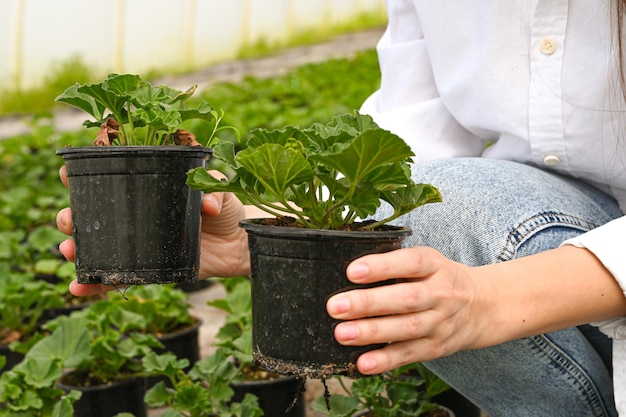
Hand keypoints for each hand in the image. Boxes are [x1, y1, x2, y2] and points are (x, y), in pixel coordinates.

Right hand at [56, 166, 250, 295]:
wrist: (239, 243)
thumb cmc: (227, 208)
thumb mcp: (220, 189)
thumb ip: (212, 190)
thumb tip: (206, 206)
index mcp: (147, 190)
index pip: (110, 180)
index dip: (83, 177)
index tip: (66, 175)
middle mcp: (137, 217)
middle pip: (93, 216)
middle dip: (71, 218)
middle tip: (66, 220)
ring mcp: (140, 245)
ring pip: (99, 248)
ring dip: (77, 250)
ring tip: (68, 252)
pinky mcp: (148, 269)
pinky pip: (118, 278)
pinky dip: (97, 285)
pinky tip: (79, 288)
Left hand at [326, 247, 483, 374]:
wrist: (482, 306)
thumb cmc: (439, 279)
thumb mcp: (426, 261)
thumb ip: (395, 263)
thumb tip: (349, 272)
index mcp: (434, 265)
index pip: (410, 263)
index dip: (381, 267)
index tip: (351, 271)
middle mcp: (440, 294)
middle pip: (405, 299)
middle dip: (368, 303)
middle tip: (335, 306)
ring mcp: (439, 323)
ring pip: (405, 329)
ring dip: (371, 333)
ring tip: (342, 334)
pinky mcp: (435, 347)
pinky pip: (409, 355)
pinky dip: (385, 361)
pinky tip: (362, 363)